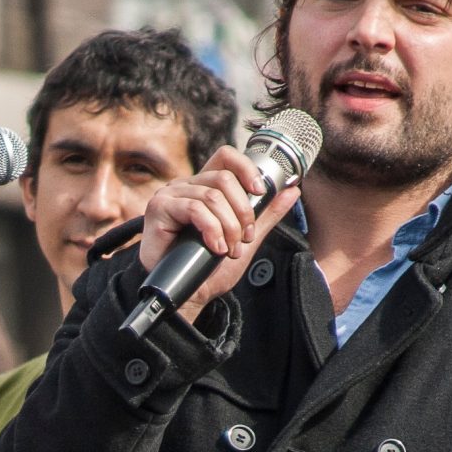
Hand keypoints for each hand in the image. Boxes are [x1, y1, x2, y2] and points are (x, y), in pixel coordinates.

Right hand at [136, 147, 305, 322]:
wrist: (189, 294)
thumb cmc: (210, 268)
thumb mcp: (246, 238)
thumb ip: (266, 214)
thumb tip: (292, 191)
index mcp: (205, 186)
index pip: (226, 157)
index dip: (246, 169)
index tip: (259, 192)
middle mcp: (186, 186)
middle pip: (223, 178)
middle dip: (242, 212)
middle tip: (244, 238)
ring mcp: (171, 195)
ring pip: (211, 196)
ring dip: (228, 226)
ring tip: (229, 249)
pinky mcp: (159, 208)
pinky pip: (194, 208)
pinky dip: (211, 229)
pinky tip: (215, 247)